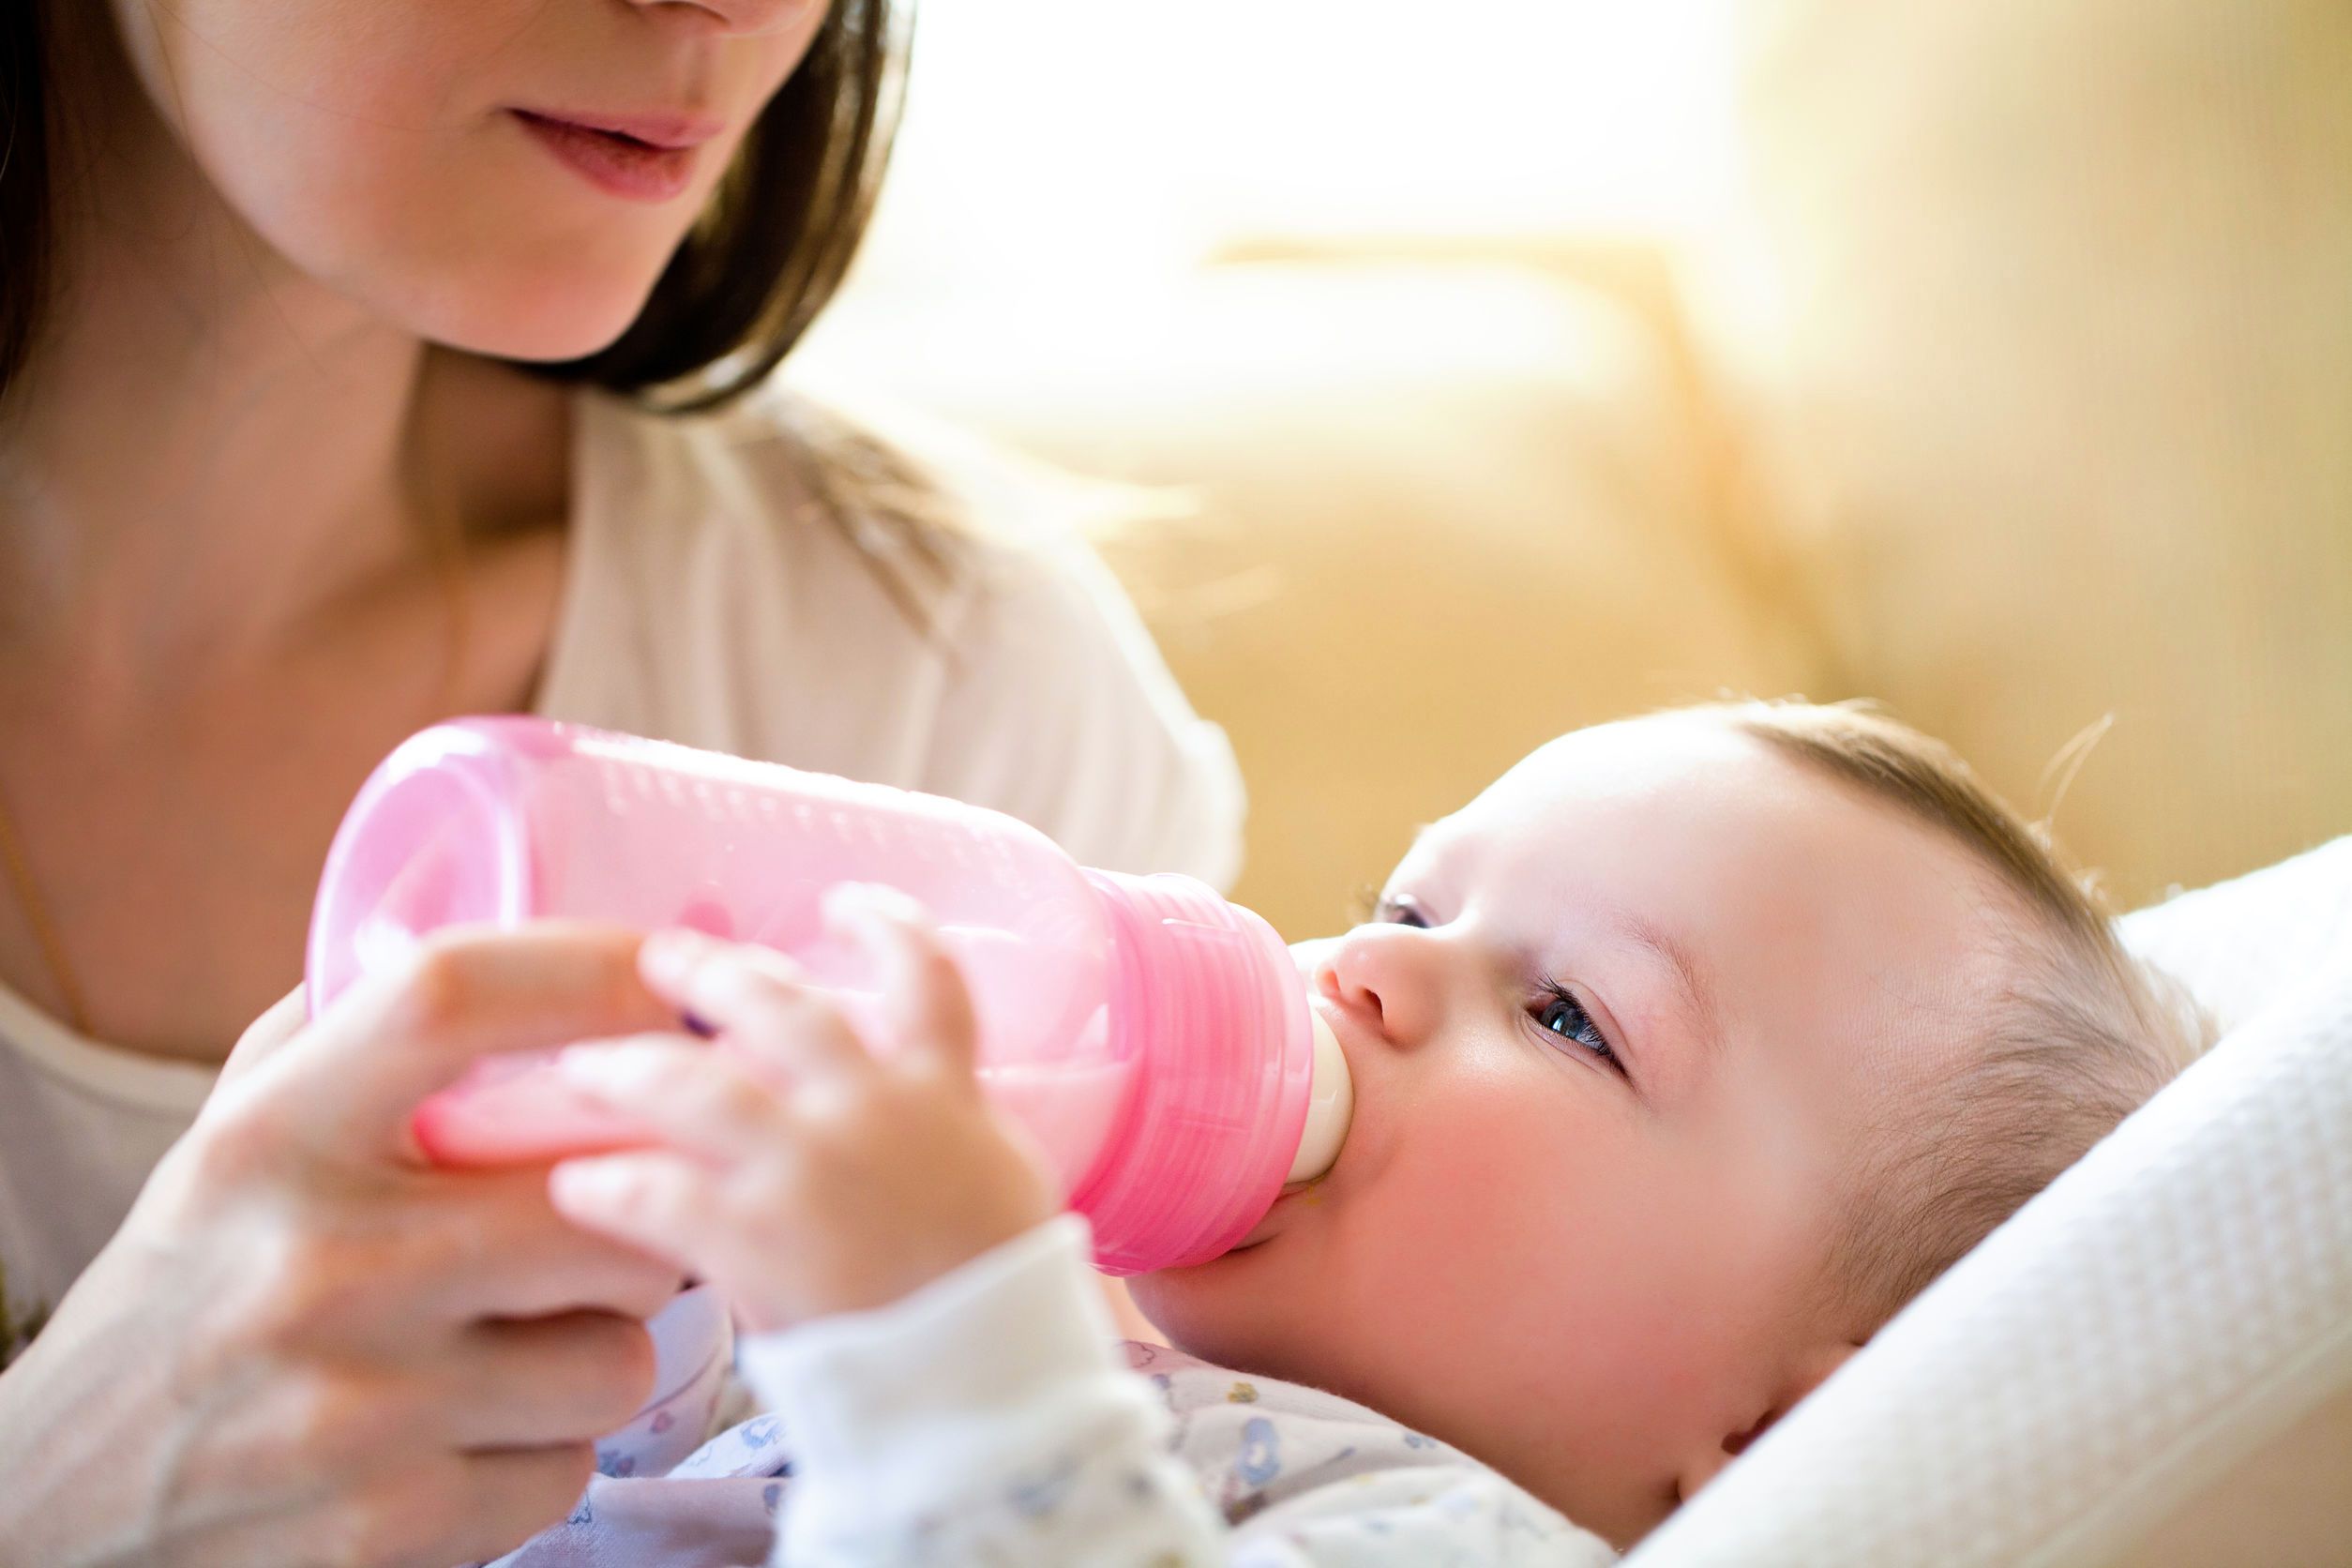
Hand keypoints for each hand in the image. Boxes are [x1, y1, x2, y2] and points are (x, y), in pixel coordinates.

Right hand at [0, 925, 690, 1567]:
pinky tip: (469, 1435)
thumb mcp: (224, 1143)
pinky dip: (542, 1452)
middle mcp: (318, 1263)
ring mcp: (360, 1406)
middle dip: (643, 1207)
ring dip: (597, 1343)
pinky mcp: (393, 1526)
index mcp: (269, 1139)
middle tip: (616, 1210)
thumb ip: (342, 1036)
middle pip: (604, 1194)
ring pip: (619, 1348)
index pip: (452, 997)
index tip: (667, 975)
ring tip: (519, 1338)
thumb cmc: (180, 1302)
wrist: (51, 1519)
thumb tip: (479, 919)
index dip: (589, 967)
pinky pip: (571, 1463)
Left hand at [545, 886, 1061, 1333]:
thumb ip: (946, 1136)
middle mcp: (873, 1109)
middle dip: (713, 974)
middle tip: (662, 959)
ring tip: (583, 1067)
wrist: (992, 1388)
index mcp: (944, 1094)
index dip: (886, 926)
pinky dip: (608, 1184)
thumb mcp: (1001, 1189)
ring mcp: (810, 1169)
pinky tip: (576, 1186)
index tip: (845, 902)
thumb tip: (910, 1115)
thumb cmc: (1007, 1305)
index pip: (928, 975)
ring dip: (631, 1067)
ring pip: (696, 1084)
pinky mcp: (755, 1239)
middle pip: (780, 1006)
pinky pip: (656, 1192)